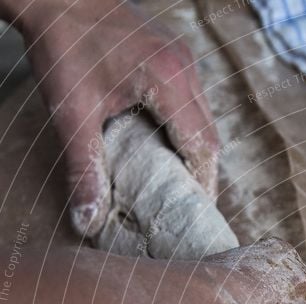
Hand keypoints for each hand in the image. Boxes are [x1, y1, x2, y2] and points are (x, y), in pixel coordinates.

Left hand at [8, 0, 219, 235]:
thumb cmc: (62, 46)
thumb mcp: (71, 113)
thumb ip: (84, 168)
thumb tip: (88, 221)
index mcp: (168, 82)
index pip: (203, 149)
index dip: (203, 186)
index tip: (194, 215)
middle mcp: (185, 69)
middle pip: (210, 138)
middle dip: (201, 174)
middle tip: (185, 206)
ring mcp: (184, 59)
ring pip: (205, 120)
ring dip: (194, 151)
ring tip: (176, 181)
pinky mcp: (176, 54)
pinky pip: (194, 102)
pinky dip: (185, 128)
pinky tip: (165, 143)